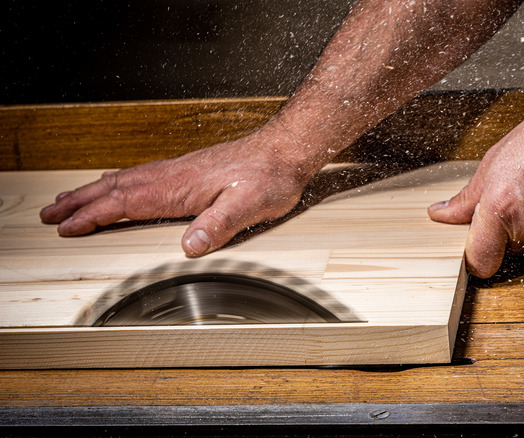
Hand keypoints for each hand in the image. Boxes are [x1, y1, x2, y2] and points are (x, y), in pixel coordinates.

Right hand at [40, 131, 314, 256]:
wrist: (285, 150)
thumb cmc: (270, 177)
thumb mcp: (250, 205)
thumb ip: (219, 224)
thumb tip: (189, 246)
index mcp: (178, 187)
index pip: (125, 203)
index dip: (93, 216)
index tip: (66, 227)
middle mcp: (172, 175)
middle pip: (114, 189)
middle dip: (79, 203)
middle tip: (48, 213)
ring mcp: (178, 171)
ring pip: (125, 180)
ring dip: (93, 191)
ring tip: (69, 199)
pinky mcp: (188, 170)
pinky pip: (142, 176)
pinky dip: (118, 182)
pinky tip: (118, 184)